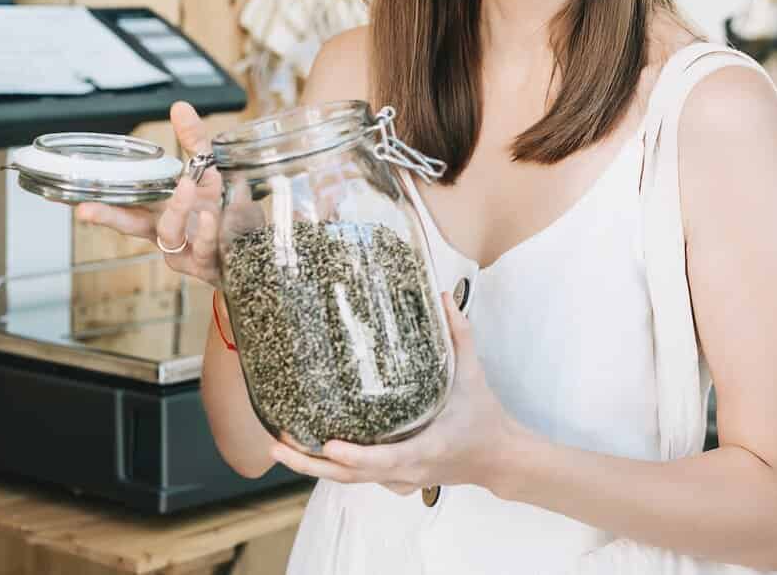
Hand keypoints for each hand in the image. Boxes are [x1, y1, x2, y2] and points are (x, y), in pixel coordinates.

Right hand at [74, 101, 224, 286]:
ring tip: (187, 187)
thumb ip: (193, 141)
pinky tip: (211, 216)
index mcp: (158, 210)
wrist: (253, 242)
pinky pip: (202, 247)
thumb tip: (179, 106)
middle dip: (107, 217)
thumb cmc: (224, 210)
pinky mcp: (207, 262)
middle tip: (85, 210)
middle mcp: (165, 231)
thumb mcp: (209, 171)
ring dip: (176, 209)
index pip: (121, 207)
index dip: (95, 203)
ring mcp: (184, 250)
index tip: (70, 199)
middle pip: (129, 225)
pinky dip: (206, 230)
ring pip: (168, 234)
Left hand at [269, 293, 522, 496]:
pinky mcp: (397, 480)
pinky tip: (312, 451)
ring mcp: (400, 480)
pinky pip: (361, 478)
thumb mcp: (474, 374)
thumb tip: (442, 296)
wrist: (499, 458)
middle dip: (312, 465)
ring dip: (316, 468)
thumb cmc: (485, 417)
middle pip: (352, 477)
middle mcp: (408, 471)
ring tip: (281, 448)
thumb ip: (460, 335)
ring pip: (351, 481)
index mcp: (426, 448)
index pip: (386, 460)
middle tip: (278, 447)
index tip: (328, 445)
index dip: (356, 456)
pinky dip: (335, 468)